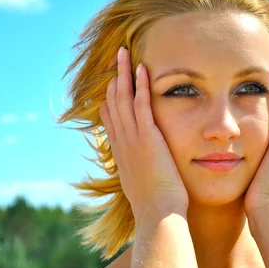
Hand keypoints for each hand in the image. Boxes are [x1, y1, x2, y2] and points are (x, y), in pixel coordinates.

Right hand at [99, 47, 188, 221]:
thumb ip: (143, 174)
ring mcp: (133, 139)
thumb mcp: (143, 187)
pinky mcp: (148, 138)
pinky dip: (140, 85)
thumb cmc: (156, 207)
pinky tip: (141, 68)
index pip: (111, 121)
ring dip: (123, 74)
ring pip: (123, 99)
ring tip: (123, 53)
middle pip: (113, 103)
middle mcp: (122, 143)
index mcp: (121, 154)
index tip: (113, 85)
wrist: (158, 214)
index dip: (110, 100)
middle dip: (114, 79)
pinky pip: (142, 105)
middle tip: (116, 60)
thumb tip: (146, 174)